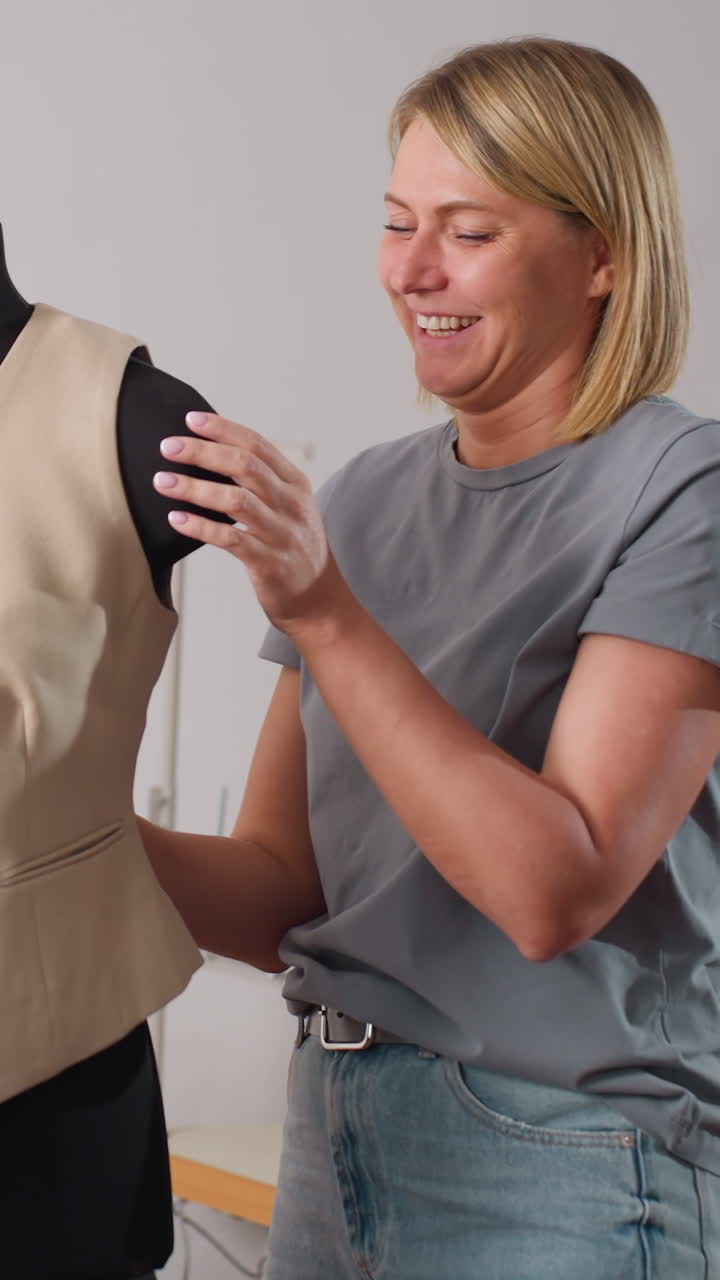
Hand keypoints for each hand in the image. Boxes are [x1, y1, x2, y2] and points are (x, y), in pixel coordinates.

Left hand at [153, 412, 345, 635]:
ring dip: (195, 487)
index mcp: (296, 484)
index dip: (224, 429)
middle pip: (245, 466)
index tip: (192, 420)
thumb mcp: (289, 508)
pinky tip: (178, 519)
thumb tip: (213, 454)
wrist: (319, 600)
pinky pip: (230, 540)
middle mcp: (291, 505)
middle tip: (169, 447)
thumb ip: (261, 483)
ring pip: (236, 500)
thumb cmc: (293, 549)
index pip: (258, 445)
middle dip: (203, 452)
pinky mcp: (268, 563)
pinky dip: (201, 527)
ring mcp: (281, 534)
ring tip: (164, 481)